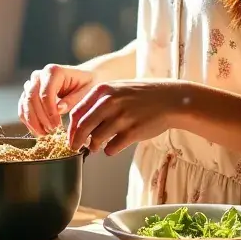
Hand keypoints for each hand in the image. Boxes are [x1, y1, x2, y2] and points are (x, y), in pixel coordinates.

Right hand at [19, 63, 94, 135]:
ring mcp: (32, 83)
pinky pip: (23, 107)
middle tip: (51, 132)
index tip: (57, 126)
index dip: (49, 112)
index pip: (45, 93)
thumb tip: (58, 109)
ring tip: (45, 134)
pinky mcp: (29, 92)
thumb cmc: (86, 84)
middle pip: (32, 98)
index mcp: (53, 71)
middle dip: (40, 118)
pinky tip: (38, 131)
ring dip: (32, 121)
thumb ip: (72, 100)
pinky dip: (28, 120)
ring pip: (25, 103)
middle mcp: (39, 75)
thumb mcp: (86, 91)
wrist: (83, 77)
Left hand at [68, 80, 185, 155]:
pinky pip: (112, 148)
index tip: (71, 136)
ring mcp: (121, 117)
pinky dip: (109, 150)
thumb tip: (80, 122)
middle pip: (82, 128)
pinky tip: (113, 147)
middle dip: (76, 141)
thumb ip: (99, 102)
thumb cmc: (142, 95)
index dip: (71, 128)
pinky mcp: (133, 132)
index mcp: (103, 90)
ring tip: (97, 147)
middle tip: (76, 148)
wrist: (169, 99)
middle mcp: (109, 102)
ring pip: (96, 139)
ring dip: (94, 146)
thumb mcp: (117, 89)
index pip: (77, 113)